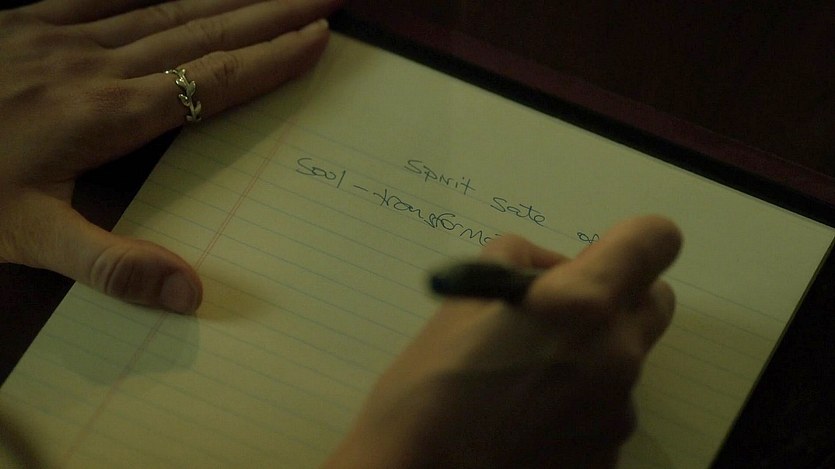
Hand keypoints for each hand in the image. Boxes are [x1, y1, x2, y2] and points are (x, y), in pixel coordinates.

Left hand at [0, 0, 341, 312]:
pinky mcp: (35, 16)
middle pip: (204, 32)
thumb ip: (112, 265)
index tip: (319, 37)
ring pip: (169, 6)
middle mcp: (98, 65)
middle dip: (272, 12)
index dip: (270, 60)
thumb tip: (192, 294)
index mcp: (107, 118)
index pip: (211, 82)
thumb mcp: (29, 240)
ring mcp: (66, 33)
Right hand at [326, 216, 682, 467]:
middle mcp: (617, 356)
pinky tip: (529, 417)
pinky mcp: (610, 455)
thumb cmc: (426, 387)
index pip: (655, 240)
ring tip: (525, 378)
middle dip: (618, 295)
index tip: (597, 256)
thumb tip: (552, 269)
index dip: (631, 240)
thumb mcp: (460, 299)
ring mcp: (618, 413)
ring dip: (593, 354)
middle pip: (654, 301)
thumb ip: (516, 261)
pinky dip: (580, 403)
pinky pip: (608, 409)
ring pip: (626, 360)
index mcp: (582, 305)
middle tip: (559, 313)